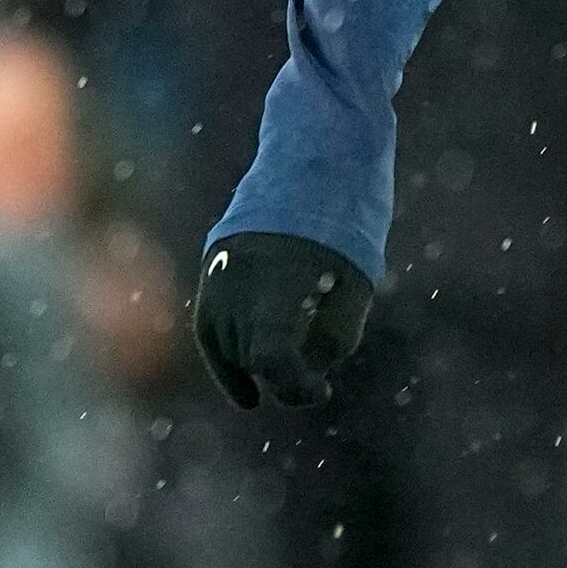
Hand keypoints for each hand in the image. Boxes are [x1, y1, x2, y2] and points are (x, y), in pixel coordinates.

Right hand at [189, 231, 375, 410]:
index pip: (271, 356)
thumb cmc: (343, 231)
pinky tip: (248, 397)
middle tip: (313, 377)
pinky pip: (209, 335)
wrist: (309, 169)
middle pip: (252, 357)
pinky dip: (227, 366)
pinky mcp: (210, 273)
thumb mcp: (357, 287)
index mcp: (279, 281)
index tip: (322, 391)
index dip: (296, 387)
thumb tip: (309, 375)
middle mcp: (239, 281)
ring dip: (258, 368)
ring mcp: (218, 276)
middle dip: (285, 377)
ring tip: (292, 364)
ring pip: (230, 350)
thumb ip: (335, 338)